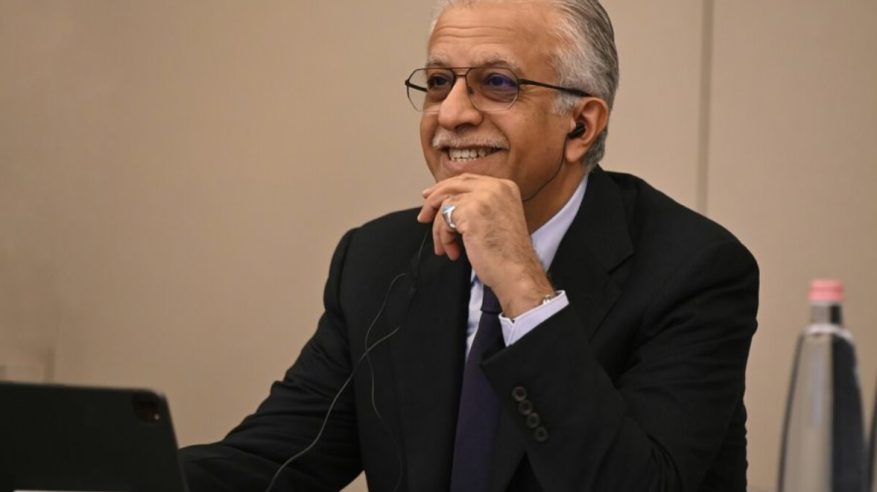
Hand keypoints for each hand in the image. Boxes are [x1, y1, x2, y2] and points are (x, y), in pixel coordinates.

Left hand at [417, 174, 554, 317]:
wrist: (517, 272)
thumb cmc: (507, 254)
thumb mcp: (497, 219)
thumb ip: (479, 205)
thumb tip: (449, 202)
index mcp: (505, 186)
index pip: (467, 179)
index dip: (446, 187)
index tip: (431, 196)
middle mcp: (495, 187)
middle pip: (453, 185)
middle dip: (433, 201)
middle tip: (423, 216)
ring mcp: (483, 197)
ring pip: (445, 204)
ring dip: (440, 229)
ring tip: (446, 247)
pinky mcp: (470, 212)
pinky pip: (443, 219)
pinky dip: (443, 237)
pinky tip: (452, 251)